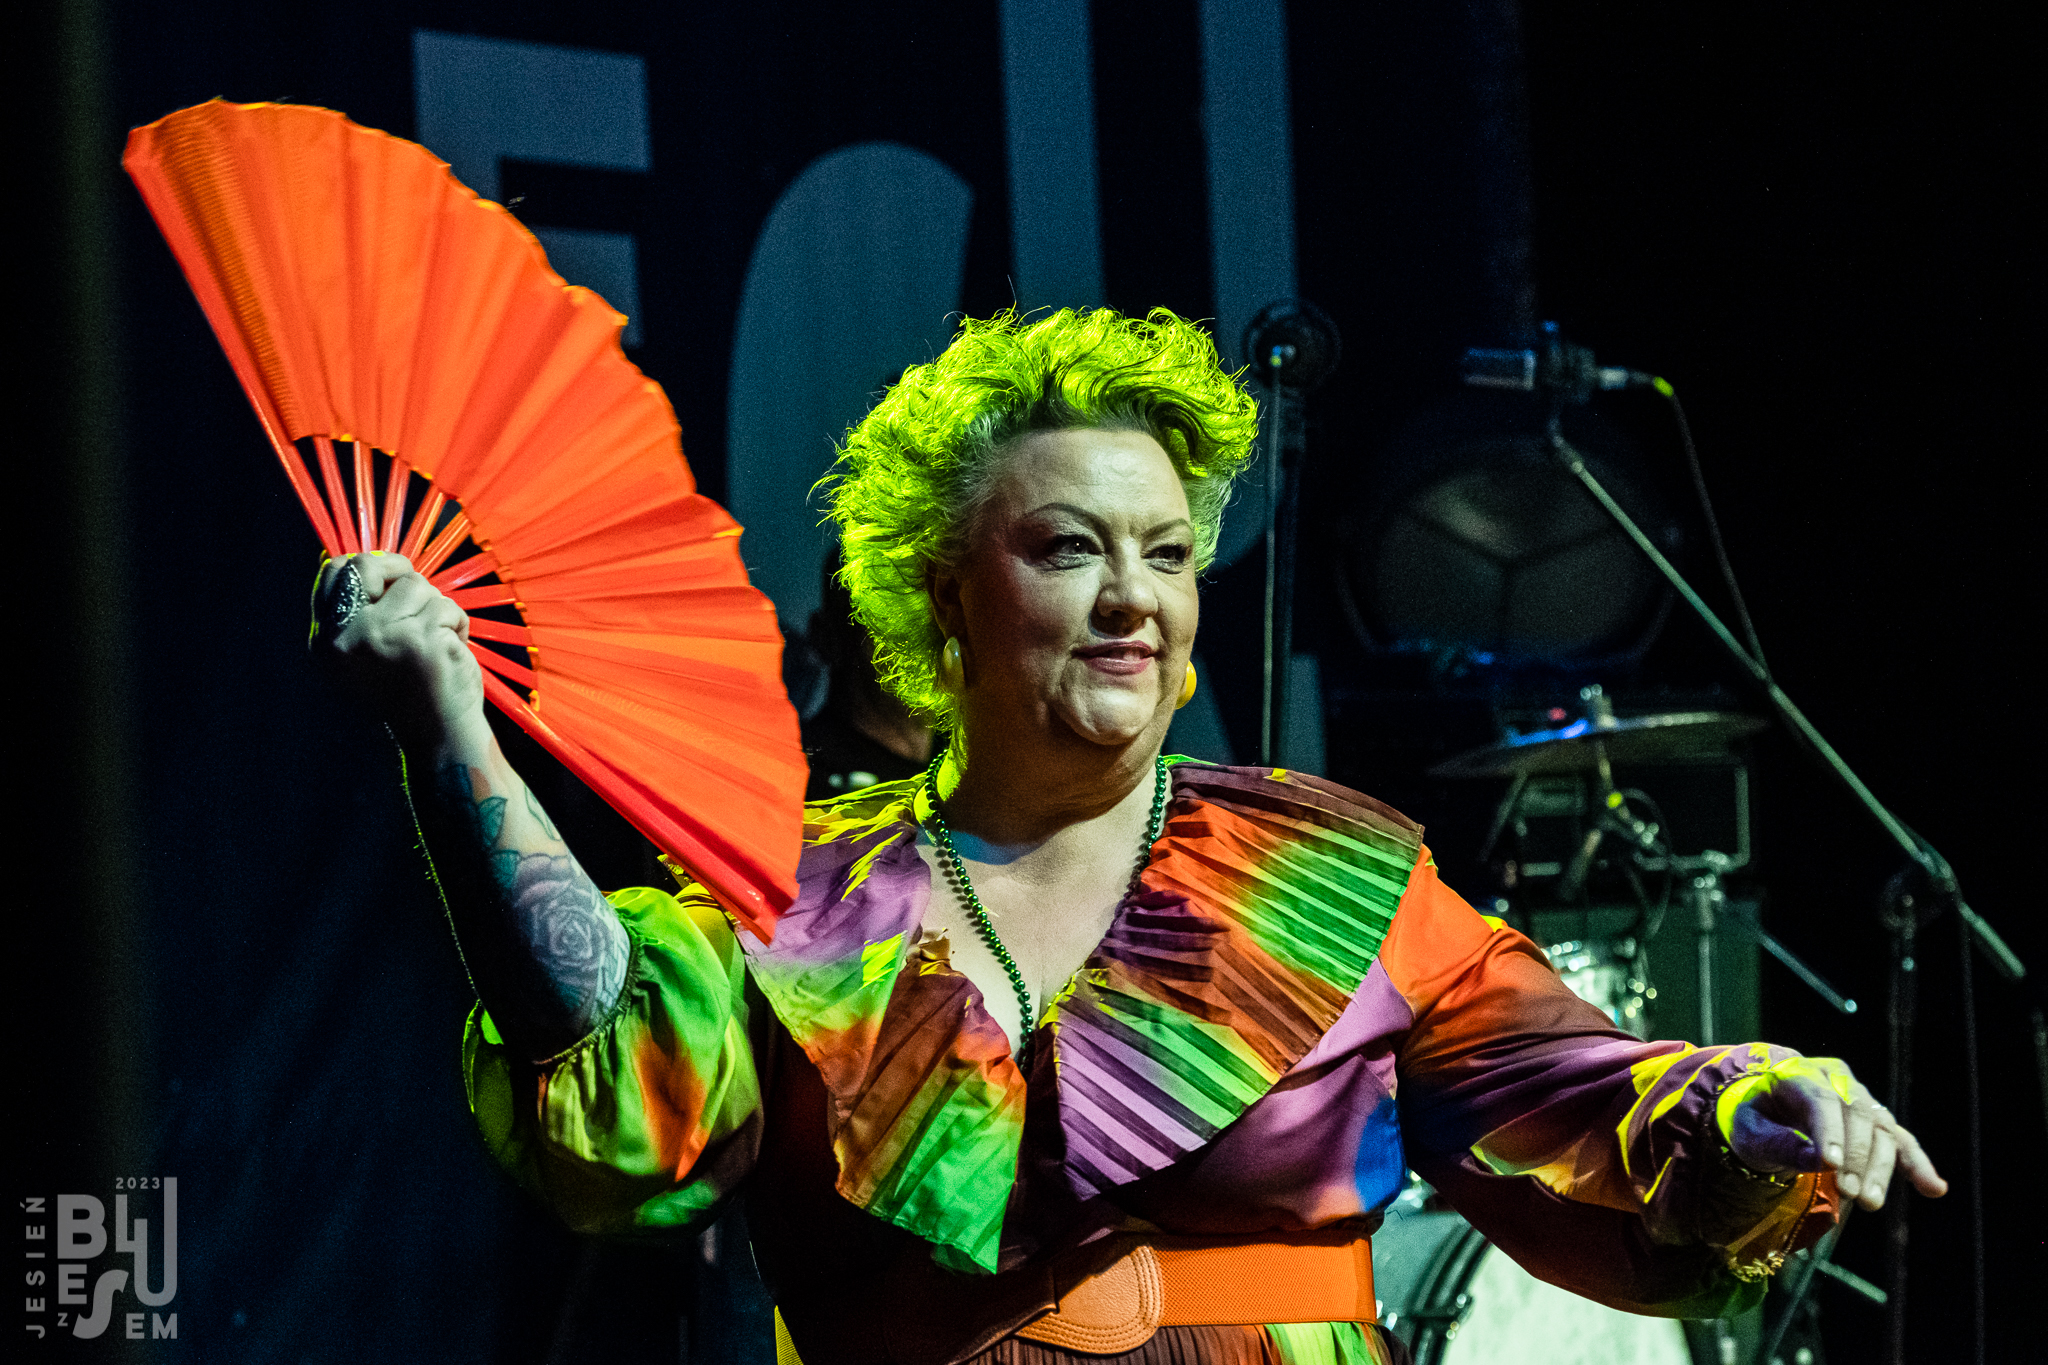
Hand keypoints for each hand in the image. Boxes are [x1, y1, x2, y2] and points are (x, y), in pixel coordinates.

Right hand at [311, 552, 489, 758]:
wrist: (438, 737)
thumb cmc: (409, 691)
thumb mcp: (365, 655)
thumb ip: (359, 614)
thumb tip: (365, 560)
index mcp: (327, 640)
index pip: (334, 572)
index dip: (369, 566)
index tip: (393, 579)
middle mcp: (347, 637)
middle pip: (370, 565)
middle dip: (402, 571)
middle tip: (422, 596)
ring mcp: (382, 636)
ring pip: (416, 585)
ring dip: (436, 609)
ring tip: (435, 642)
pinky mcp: (420, 639)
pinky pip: (446, 607)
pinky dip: (458, 624)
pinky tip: (451, 652)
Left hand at [1721, 1056, 1946, 1210]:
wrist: (1769, 1111)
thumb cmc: (1757, 1120)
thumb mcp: (1750, 1131)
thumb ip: (1776, 1143)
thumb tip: (1815, 1163)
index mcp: (1799, 1074)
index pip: (1820, 1099)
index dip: (1829, 1132)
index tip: (1830, 1166)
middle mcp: (1837, 1080)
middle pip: (1857, 1115)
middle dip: (1857, 1157)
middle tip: (1850, 1194)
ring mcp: (1862, 1099)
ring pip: (1883, 1131)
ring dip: (1880, 1169)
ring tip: (1870, 1203)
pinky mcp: (1878, 1122)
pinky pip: (1902, 1142)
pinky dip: (1917, 1165)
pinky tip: (1934, 1189)